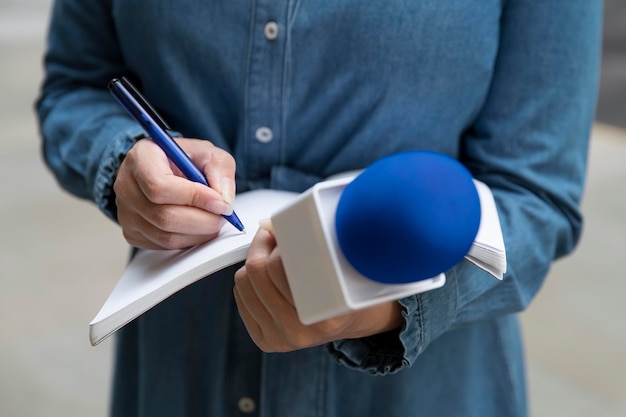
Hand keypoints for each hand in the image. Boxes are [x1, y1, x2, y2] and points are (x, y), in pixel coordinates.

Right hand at [114, 137, 235, 249]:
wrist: (162, 169)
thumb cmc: (182, 159)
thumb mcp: (207, 153)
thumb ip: (220, 170)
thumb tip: (224, 200)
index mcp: (141, 158)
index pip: (160, 186)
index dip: (194, 198)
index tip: (220, 202)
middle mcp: (126, 186)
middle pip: (164, 216)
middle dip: (202, 220)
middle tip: (222, 215)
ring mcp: (126, 213)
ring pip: (166, 237)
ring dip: (198, 233)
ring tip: (213, 220)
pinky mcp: (132, 233)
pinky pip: (164, 246)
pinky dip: (188, 240)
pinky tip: (197, 227)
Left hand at [233, 226, 403, 351]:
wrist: (349, 319)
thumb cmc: (347, 286)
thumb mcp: (342, 261)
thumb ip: (312, 242)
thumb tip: (269, 225)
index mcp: (326, 314)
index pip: (278, 265)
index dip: (277, 240)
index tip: (283, 230)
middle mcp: (302, 330)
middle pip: (256, 271)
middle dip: (262, 245)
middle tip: (274, 236)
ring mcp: (282, 338)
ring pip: (243, 283)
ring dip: (255, 263)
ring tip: (274, 257)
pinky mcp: (267, 341)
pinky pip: (240, 298)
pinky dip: (249, 281)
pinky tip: (268, 278)